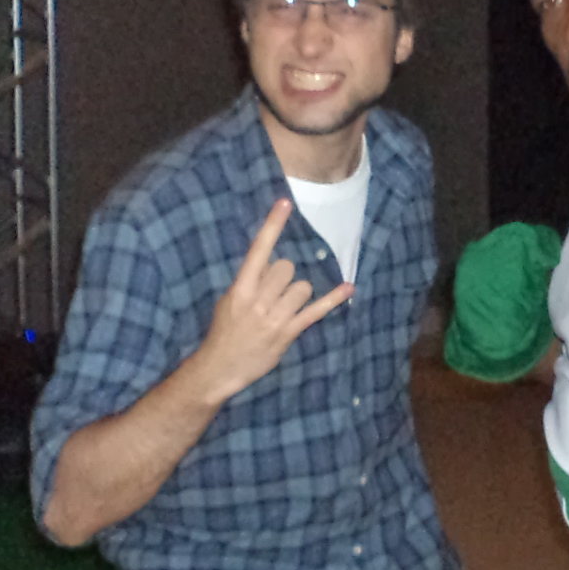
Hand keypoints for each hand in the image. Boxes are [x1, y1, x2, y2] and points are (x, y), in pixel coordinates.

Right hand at [190, 200, 351, 402]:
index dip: (273, 225)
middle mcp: (258, 300)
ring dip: (297, 294)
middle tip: (273, 294)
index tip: (285, 202)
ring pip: (302, 287)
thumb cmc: (224, 332)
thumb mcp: (229, 300)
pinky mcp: (288, 332)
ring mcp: (274, 317)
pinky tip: (348, 288)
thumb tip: (272, 264)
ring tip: (283, 308)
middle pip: (287, 268)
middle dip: (284, 277)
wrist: (220, 367)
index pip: (259, 249)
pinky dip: (333, 299)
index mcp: (240, 288)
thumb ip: (250, 281)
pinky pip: (316, 311)